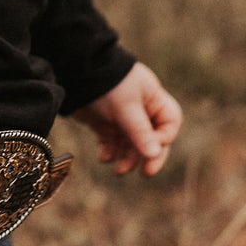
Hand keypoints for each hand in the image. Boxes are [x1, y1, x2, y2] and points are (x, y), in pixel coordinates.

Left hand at [75, 62, 182, 176]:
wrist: (76, 71)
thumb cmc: (108, 84)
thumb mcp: (126, 108)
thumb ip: (140, 131)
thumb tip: (154, 155)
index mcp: (153, 100)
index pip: (169, 124)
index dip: (163, 139)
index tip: (152, 148)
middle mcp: (141, 110)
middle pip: (152, 138)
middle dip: (147, 156)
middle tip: (145, 173)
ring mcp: (123, 117)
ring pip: (131, 144)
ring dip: (127, 158)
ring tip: (118, 170)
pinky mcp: (105, 123)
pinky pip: (113, 143)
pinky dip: (110, 151)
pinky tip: (104, 156)